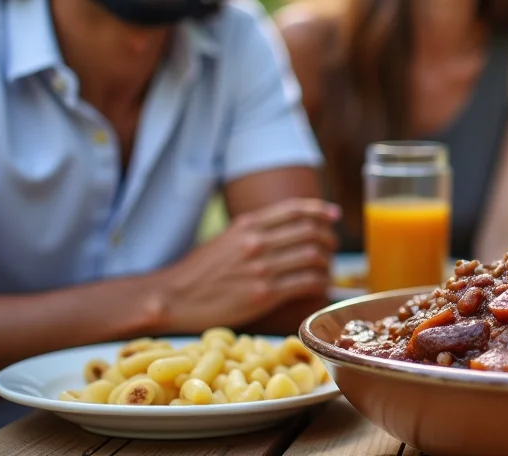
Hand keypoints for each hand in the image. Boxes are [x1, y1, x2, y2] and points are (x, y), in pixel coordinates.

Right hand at [153, 198, 340, 333]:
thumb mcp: (226, 239)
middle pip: (310, 231)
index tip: (334, 216)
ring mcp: (262, 268)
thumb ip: (255, 231)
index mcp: (248, 225)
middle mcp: (257, 242)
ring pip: (313, 256)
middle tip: (332, 247)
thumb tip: (286, 229)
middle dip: (328, 238)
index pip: (295, 209)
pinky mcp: (264, 293)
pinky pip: (306, 283)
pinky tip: (318, 287)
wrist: (174, 298)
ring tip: (326, 269)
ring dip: (327, 263)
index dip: (320, 210)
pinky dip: (319, 283)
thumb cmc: (199, 271)